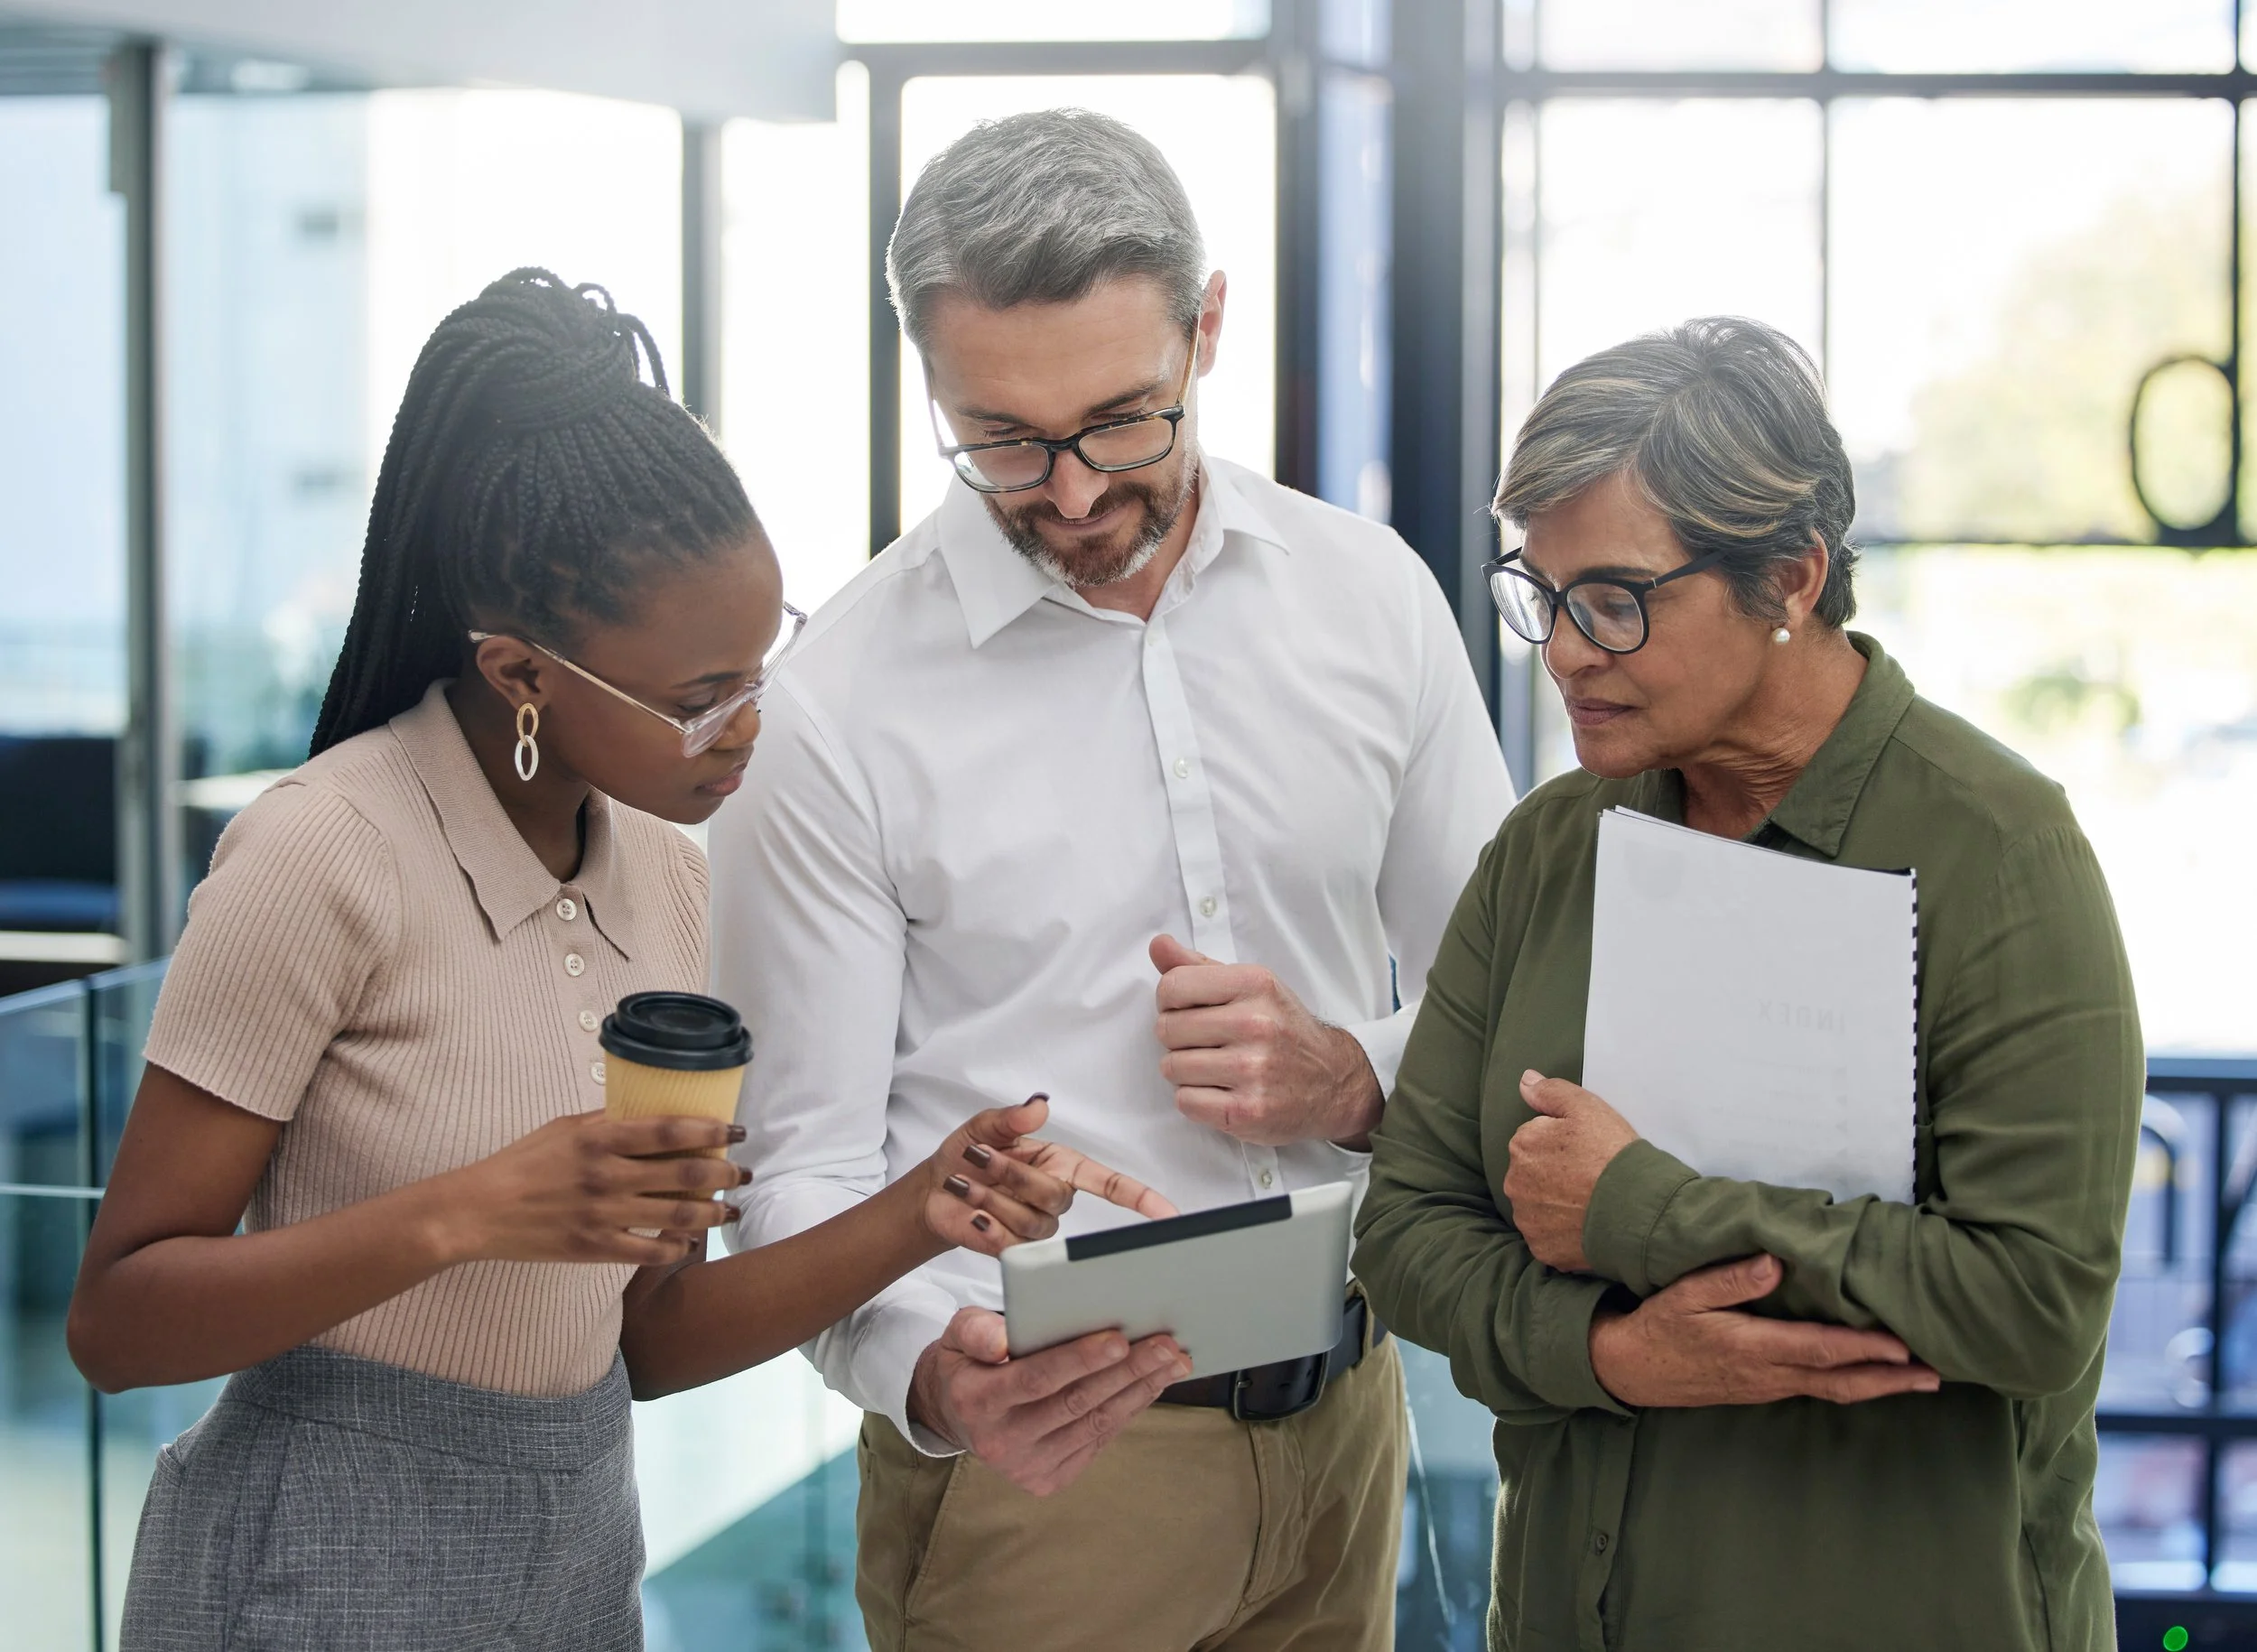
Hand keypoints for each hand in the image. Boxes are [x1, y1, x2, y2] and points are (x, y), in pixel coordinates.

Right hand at [436, 1111, 745, 1267]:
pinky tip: (689, 1242)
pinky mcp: (594, 1247)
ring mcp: (602, 1214)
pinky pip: (648, 1251)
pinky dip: (675, 1248)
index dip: (711, 1130)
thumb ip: (607, 1123)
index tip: (737, 1131)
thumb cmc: (522, 1163)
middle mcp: (607, 1175)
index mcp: (600, 1138)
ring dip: (711, 1213)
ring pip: (675, 1216)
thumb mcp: (564, 1128)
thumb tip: (649, 1114)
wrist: (479, 1211)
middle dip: (724, 1174)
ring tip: (730, 1210)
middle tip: (744, 1174)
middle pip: (683, 1174)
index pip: (670, 1131)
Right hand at [907, 1307, 1191, 1495]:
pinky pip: (1099, 1440)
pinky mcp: (1049, 1479)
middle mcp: (1001, 1442)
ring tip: (1173, 1361)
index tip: (1119, 1340)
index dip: (1079, 1360)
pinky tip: (1151, 1384)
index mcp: (977, 1402)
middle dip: (1127, 1371)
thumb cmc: (967, 1361)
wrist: (955, 1415)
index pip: (1036, 1380)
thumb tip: (1001, 1342)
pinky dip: (1129, 1409)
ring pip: (1094, 1424)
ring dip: (1139, 1390)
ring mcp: (1027, 1467)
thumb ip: (977, 1331)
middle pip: (1076, 1402)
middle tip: (1166, 1345)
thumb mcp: (958, 1334)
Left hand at [916, 1095, 1178, 1257]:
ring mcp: (1037, 1228)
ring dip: (992, 1197)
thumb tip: (1039, 1105)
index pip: (1110, 1184)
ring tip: (965, 1184)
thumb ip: (1012, 1118)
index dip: (1142, 1199)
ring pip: (1031, 1222)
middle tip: (977, 1157)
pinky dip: (986, 1225)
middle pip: (1055, 1196)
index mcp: (1061, 1165)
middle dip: (1011, 1174)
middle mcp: (1056, 1197)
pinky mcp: (1014, 1251)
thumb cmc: (966, 1156)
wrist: (934, 1190)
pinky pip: (1011, 1246)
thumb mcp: (985, 1127)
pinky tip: (971, 1213)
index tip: (1168, 1214)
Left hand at [1150, 934, 1381, 1147]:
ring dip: (1186, 1072)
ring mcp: (1253, 1070)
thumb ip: (1199, 967)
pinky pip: (1185, 1102)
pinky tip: (1221, 1092)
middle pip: (1167, 1029)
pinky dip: (1195, 1101)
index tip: (1189, 1011)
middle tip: (1206, 1044)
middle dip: (1178, 1039)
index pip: (1172, 986)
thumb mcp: (1251, 987)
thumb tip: (1159, 945)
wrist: (1333, 1083)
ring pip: (1172, 1067)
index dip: (1170, 1002)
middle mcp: (1256, 1024)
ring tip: (1216, 1069)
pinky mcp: (1247, 1111)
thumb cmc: (1284, 1031)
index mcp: (1255, 984)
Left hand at [1503, 1071, 1640, 1271]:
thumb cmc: (1613, 1154)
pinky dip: (1562, 1232)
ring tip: (1589, 1202)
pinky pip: (1547, 1235)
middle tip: (1588, 1176)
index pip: (1534, 1139)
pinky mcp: (1542, 1249)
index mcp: (1521, 1146)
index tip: (1585, 1151)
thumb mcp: (1587, 1108)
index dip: (1561, 1144)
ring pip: (1537, 1206)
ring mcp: (1527, 1220)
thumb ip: (1550, 1092)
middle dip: (1552, 1173)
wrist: (1638, 1210)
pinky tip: (1585, 1225)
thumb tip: (1524, 1081)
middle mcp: (1515, 1184)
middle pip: (1531, 1173)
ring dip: (1554, 1204)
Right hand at [1588, 1254, 1941, 1407]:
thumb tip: (1776, 1263)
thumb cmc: (1660, 1324)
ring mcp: (1768, 1386)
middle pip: (1841, 1382)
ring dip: (1880, 1386)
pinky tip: (1870, 1377)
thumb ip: (1730, 1278)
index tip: (1902, 1345)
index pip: (1820, 1349)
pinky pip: (1819, 1389)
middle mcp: (1768, 1374)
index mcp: (1753, 1347)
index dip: (1864, 1348)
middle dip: (1890, 1379)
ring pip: (1835, 1391)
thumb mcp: (1685, 1293)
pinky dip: (1853, 1385)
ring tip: (1919, 1380)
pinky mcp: (1764, 1389)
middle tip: (1936, 1374)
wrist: (1632, 1369)